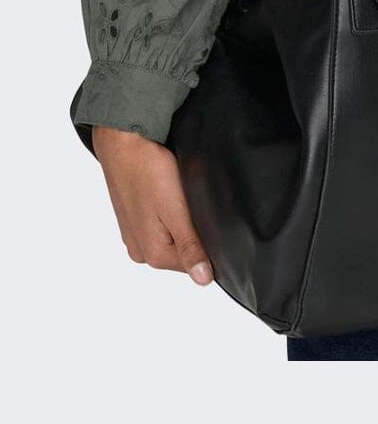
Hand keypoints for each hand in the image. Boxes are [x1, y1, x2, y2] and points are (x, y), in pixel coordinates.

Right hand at [91, 126, 213, 285]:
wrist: (122, 143)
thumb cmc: (148, 172)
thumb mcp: (176, 210)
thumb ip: (190, 246)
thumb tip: (203, 280)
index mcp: (153, 255)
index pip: (196, 265)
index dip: (210, 244)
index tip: (211, 218)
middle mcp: (141, 252)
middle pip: (184, 252)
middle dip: (195, 231)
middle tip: (194, 202)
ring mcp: (135, 236)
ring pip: (173, 236)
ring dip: (183, 221)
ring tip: (180, 196)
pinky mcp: (134, 220)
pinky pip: (161, 224)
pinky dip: (170, 213)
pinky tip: (170, 195)